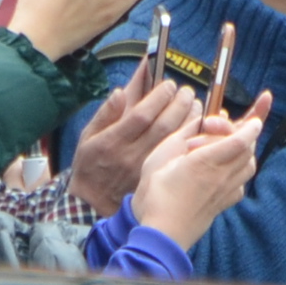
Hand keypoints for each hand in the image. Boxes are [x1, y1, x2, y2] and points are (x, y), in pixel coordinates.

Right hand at [71, 70, 197, 213]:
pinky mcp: (156, 178)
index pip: (140, 115)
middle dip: (179, 104)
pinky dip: (189, 138)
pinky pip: (177, 155)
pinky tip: (195, 126)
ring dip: (189, 120)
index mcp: (113, 141)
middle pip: (162, 126)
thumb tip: (121, 91)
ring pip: (174, 141)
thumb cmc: (92, 161)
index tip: (169, 84)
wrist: (93, 200)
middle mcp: (131, 155)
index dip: (158, 98)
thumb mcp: (89, 134)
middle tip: (187, 91)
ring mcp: (146, 168)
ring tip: (195, 104)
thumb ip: (106, 112)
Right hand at [131, 92, 267, 246]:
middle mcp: (221, 176)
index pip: (240, 139)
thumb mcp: (160, 157)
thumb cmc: (155, 196)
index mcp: (205, 162)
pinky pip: (241, 182)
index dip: (252, 123)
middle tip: (219, 126)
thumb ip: (182, 135)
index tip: (256, 115)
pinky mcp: (223, 204)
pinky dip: (239, 169)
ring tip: (227, 141)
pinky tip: (223, 167)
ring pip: (249, 165)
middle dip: (241, 132)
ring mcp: (225, 192)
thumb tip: (199, 121)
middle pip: (248, 149)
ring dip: (244, 150)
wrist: (161, 236)